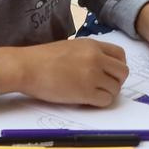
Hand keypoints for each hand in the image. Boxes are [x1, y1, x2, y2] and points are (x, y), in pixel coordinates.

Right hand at [0, 37, 128, 105]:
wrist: (26, 67)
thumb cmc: (42, 58)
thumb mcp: (71, 47)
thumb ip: (88, 54)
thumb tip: (101, 67)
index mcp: (92, 45)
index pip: (120, 55)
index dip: (117, 67)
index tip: (109, 74)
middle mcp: (96, 58)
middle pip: (123, 72)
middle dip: (116, 81)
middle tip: (103, 86)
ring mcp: (92, 75)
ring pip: (116, 88)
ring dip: (107, 93)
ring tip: (92, 94)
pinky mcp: (85, 92)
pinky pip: (105, 101)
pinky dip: (100, 103)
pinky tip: (87, 100)